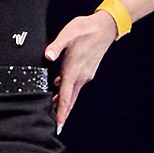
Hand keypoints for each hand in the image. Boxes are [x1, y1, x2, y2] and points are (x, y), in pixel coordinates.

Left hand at [44, 9, 117, 126]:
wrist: (105, 27)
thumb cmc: (85, 29)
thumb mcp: (67, 34)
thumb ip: (55, 46)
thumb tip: (48, 56)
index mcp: (73, 70)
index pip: (65, 95)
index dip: (61, 110)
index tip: (58, 124)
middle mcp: (81, 76)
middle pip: (69, 99)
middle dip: (63, 112)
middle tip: (56, 125)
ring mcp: (85, 74)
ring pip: (72, 92)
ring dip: (63, 101)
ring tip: (53, 108)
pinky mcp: (87, 70)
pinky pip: (75, 84)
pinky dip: (67, 90)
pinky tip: (57, 87)